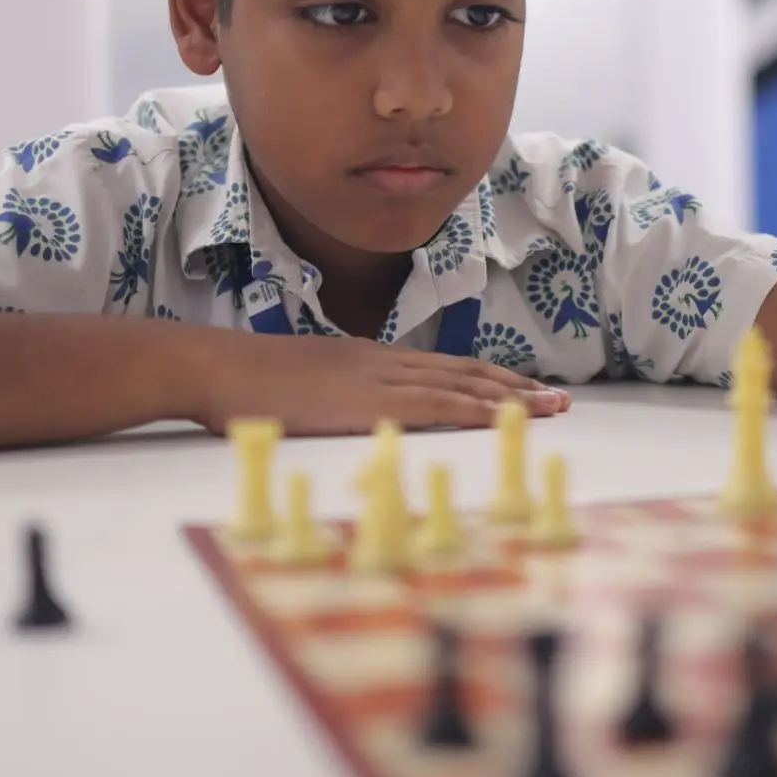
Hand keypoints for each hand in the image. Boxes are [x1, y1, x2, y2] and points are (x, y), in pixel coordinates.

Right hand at [195, 333, 571, 434]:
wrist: (218, 367)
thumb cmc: (248, 381)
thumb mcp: (305, 384)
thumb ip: (337, 395)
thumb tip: (352, 411)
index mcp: (371, 359)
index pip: (444, 368)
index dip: (489, 378)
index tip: (522, 387)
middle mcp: (385, 363)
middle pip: (465, 372)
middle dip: (514, 387)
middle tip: (557, 398)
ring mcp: (380, 380)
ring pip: (461, 385)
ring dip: (510, 397)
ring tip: (550, 407)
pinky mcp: (371, 403)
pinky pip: (437, 405)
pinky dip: (476, 410)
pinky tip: (503, 416)